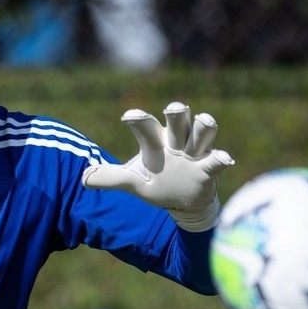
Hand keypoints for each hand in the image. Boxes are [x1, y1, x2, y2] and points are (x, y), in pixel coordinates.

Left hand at [81, 102, 233, 231]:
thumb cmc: (158, 181)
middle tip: (173, 107)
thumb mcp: (134, 181)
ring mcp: (194, 154)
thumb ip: (111, 178)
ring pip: (201, 134)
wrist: (184, 201)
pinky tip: (224, 158)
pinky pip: (215, 162)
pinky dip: (220, 159)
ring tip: (204, 119)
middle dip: (177, 114)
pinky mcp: (207, 169)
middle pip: (178, 122)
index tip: (128, 116)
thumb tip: (83, 178)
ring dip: (203, 128)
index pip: (147, 126)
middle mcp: (176, 142)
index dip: (140, 120)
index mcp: (156, 141)